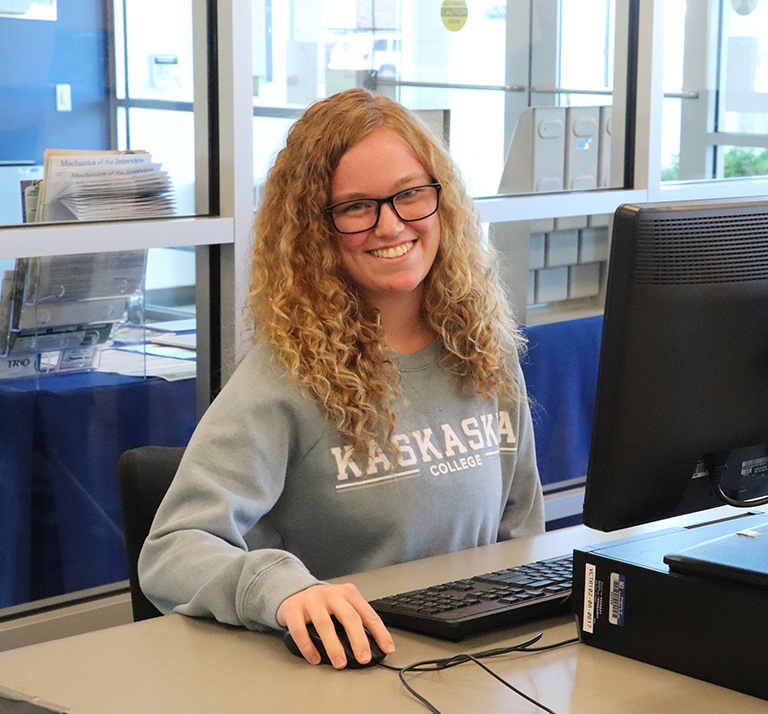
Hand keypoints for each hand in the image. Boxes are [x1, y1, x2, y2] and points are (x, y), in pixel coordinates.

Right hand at [276, 582, 395, 668]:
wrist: (294, 591)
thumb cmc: (323, 603)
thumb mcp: (342, 604)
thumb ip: (355, 620)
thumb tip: (370, 646)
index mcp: (348, 593)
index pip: (367, 613)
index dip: (379, 632)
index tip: (387, 648)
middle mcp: (331, 594)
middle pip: (348, 617)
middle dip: (358, 640)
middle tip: (363, 658)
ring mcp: (311, 600)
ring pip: (325, 624)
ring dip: (334, 646)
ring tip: (340, 663)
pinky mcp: (293, 609)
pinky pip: (300, 630)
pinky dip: (308, 647)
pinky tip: (315, 658)